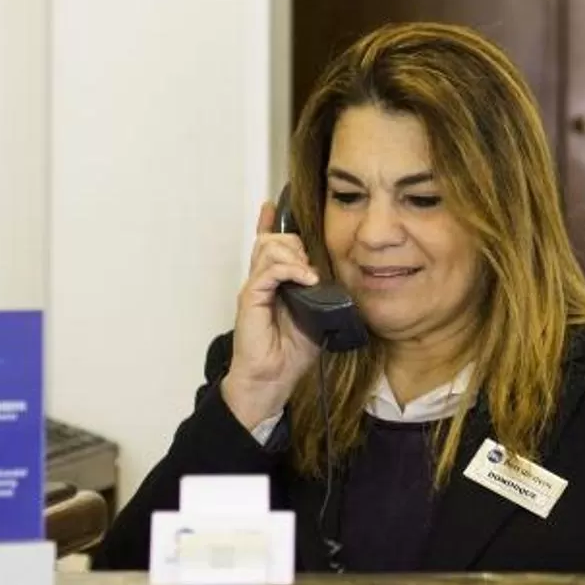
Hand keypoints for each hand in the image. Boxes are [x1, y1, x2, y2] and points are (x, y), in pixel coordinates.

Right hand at [219, 200, 321, 430]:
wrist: (271, 379)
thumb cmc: (291, 352)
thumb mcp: (316, 316)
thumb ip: (320, 294)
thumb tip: (334, 277)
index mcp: (274, 283)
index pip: (269, 245)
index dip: (270, 224)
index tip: (273, 205)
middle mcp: (261, 281)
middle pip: (273, 240)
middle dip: (295, 243)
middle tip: (311, 265)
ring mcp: (255, 288)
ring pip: (270, 249)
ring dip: (294, 254)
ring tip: (310, 274)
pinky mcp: (250, 298)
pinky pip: (269, 270)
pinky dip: (290, 269)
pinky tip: (306, 279)